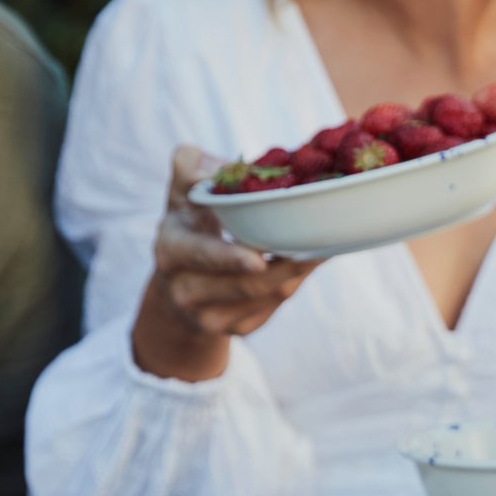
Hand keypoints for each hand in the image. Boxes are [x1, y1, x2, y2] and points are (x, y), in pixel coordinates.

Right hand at [131, 147, 321, 381]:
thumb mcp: (182, 191)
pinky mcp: (236, 327)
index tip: (259, 258)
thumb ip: (191, 168)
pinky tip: (311, 259)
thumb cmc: (191, 220)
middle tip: (317, 244)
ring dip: (299, 271)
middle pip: (244, 283)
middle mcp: (183, 289)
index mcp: (170, 249)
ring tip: (325, 244)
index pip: (199, 255)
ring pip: (268, 295)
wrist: (181, 278)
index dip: (228, 258)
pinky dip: (297, 281)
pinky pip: (275, 306)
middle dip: (283, 266)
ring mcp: (209, 316)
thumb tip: (223, 169)